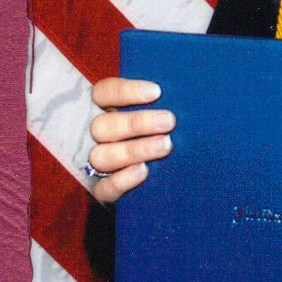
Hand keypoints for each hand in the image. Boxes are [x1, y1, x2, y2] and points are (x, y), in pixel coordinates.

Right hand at [88, 77, 173, 204]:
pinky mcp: (101, 191)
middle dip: (136, 123)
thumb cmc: (160, 134)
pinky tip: (143, 171)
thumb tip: (186, 90)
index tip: (156, 92)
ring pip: (102, 155)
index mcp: (104, 110)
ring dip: (134, 149)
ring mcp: (94, 164)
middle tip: (168, 121)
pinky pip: (103, 188)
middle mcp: (95, 136)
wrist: (151, 182)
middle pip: (103, 126)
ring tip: (165, 145)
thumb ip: (159, 104)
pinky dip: (121, 180)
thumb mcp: (155, 114)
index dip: (125, 91)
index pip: (103, 93)